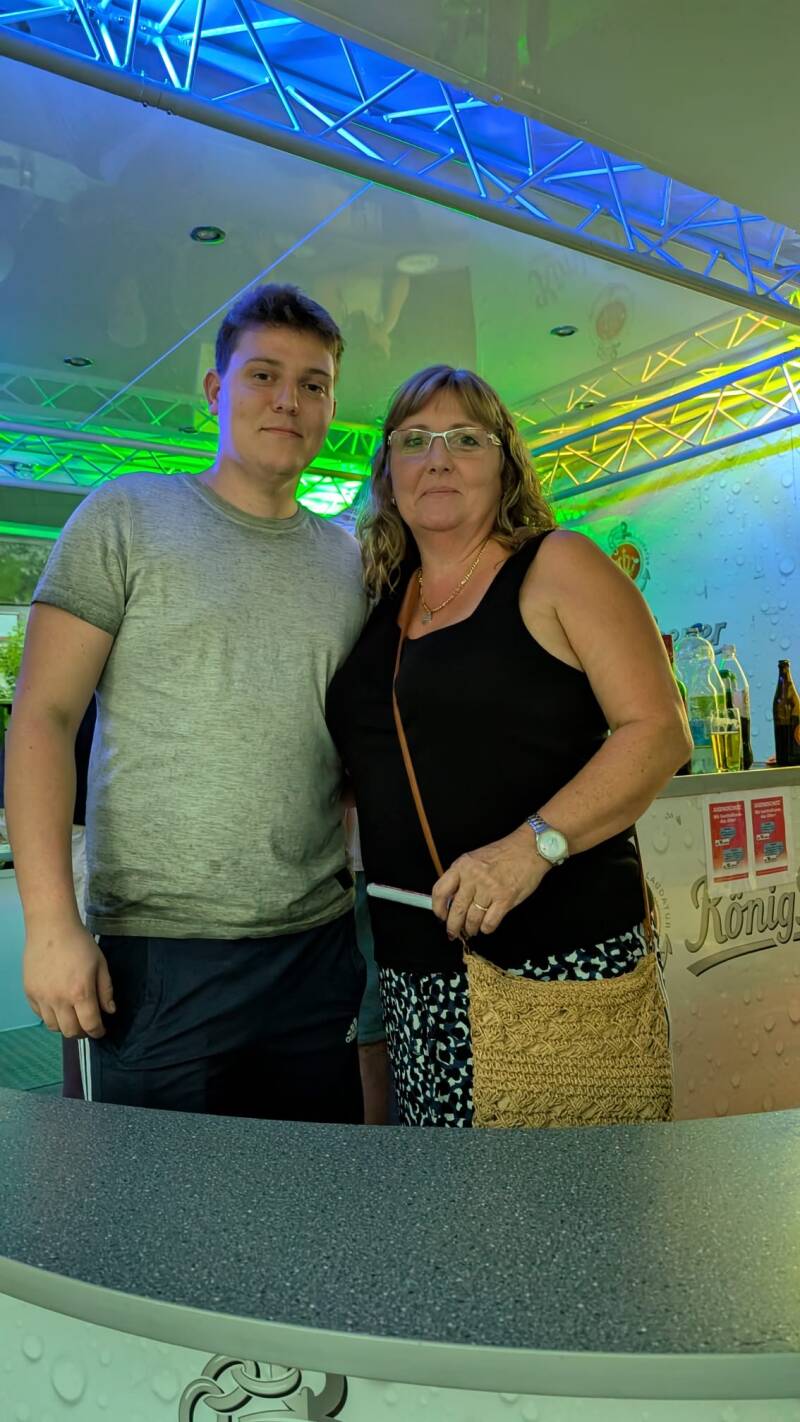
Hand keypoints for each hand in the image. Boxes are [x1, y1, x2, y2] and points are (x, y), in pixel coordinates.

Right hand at [24, 922, 114, 1038]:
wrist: (51, 927)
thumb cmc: (80, 943)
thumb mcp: (100, 964)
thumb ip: (106, 990)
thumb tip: (109, 1010)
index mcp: (80, 992)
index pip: (90, 1024)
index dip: (98, 1032)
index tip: (101, 1031)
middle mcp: (59, 999)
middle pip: (70, 1031)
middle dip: (82, 1033)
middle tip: (87, 1025)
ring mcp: (41, 997)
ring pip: (53, 1027)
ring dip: (65, 1026)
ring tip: (72, 1017)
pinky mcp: (30, 993)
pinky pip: (40, 1015)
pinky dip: (50, 1016)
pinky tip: (57, 1007)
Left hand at [432, 824, 550, 938]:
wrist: (529, 848)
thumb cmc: (504, 853)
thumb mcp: (475, 858)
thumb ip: (462, 876)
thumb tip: (451, 900)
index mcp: (463, 865)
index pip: (440, 891)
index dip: (438, 908)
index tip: (440, 916)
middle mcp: (474, 877)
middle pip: (456, 910)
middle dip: (453, 926)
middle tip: (453, 933)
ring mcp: (489, 889)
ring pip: (472, 919)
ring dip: (470, 929)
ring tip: (471, 930)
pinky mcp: (505, 899)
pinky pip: (489, 922)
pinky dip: (486, 928)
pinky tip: (486, 927)